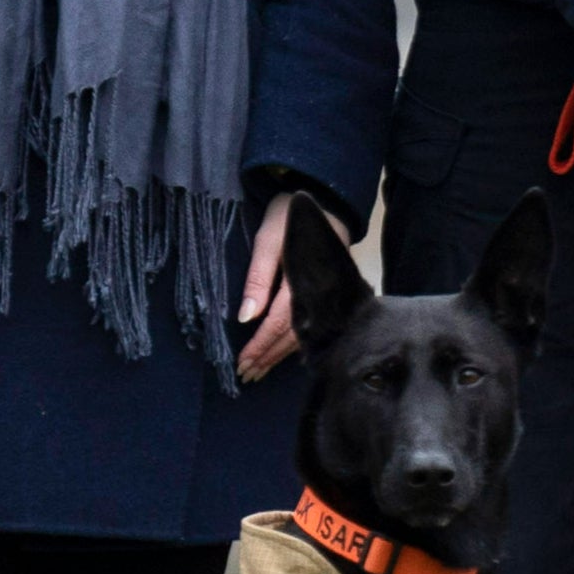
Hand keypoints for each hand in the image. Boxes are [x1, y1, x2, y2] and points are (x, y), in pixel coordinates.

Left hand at [232, 192, 315, 381]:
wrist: (323, 198)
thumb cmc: (289, 217)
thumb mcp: (268, 240)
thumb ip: (257, 278)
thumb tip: (246, 318)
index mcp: (302, 282)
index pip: (279, 324)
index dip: (261, 346)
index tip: (244, 363)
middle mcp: (318, 295)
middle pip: (291, 335)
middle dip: (268, 357)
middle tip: (247, 375)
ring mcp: (327, 296)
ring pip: (303, 334)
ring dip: (279, 355)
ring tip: (260, 371)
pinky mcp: (329, 293)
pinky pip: (312, 325)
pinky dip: (295, 342)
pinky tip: (285, 353)